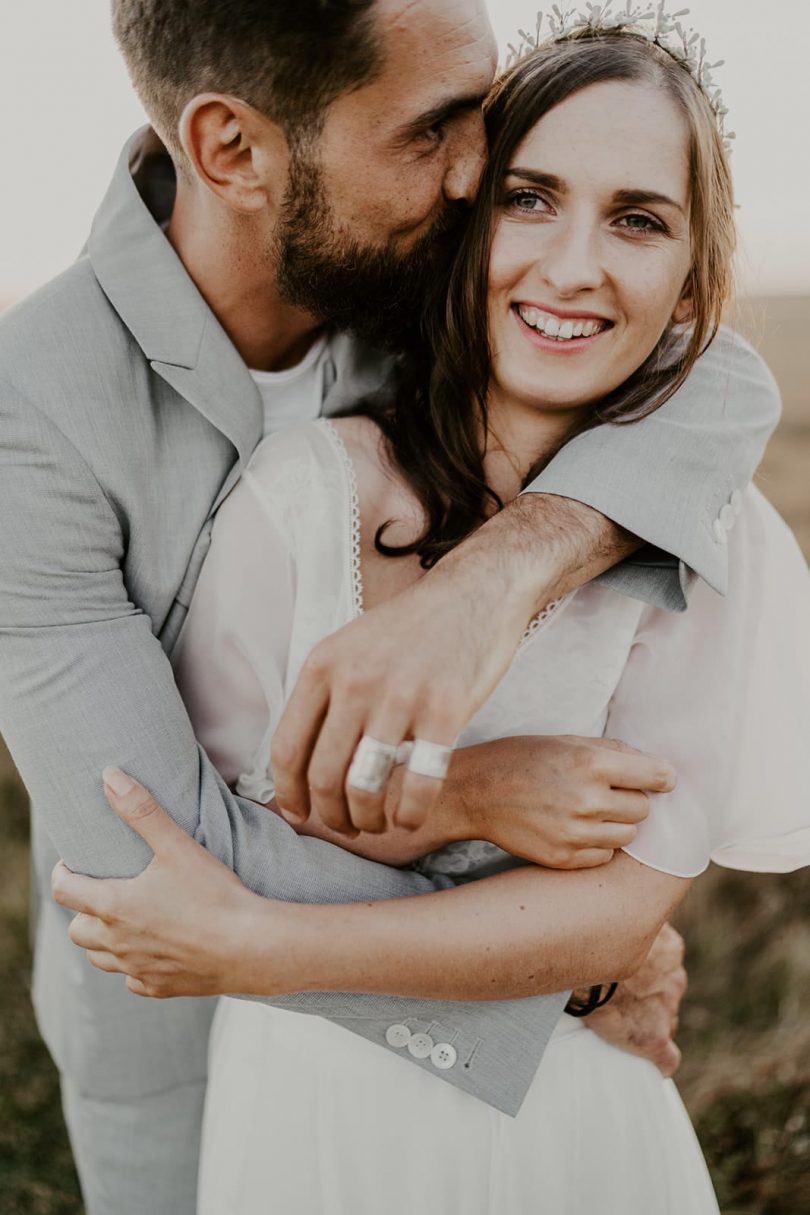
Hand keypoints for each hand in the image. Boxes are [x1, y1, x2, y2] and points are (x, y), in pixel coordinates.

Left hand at [51, 768, 274, 997]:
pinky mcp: (159, 988)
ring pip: (99, 958)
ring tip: (125, 919)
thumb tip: (110, 776)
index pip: (63, 890)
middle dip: (83, 910)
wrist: (250, 946)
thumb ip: (141, 810)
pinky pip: (132, 979)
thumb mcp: (177, 845)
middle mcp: (117, 943)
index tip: (75, 863)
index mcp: (113, 906)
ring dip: (103, 940)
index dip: (63, 873)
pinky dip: (134, 965)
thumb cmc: (213, 894)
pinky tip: (155, 949)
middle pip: (76, 930)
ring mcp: (137, 969)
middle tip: (105, 890)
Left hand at [271, 494, 637, 838]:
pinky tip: (411, 818)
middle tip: (346, 826)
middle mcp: (354, 681)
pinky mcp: (445, 710)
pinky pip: (418, 782)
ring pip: (364, 786)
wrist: (476, 592)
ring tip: (376, 824)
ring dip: (366, 819)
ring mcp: (399, 696)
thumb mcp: (352, 646)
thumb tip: (296, 759)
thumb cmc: (413, 628)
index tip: (299, 814)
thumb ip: (325, 695)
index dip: (288, 793)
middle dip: (331, 815)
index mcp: (322, 665)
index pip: (286, 748)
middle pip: (323, 775)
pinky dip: (410, 814)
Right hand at [444, 735, 674, 869]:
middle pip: (643, 809)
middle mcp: (587, 799)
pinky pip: (603, 855)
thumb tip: (657, 767)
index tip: (659, 779)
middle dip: (630, 800)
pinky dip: (596, 844)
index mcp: (591, 763)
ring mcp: (574, 832)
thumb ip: (613, 752)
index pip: (658, 776)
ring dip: (616, 824)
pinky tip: (573, 828)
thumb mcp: (566, 741)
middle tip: (604, 792)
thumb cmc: (521, 758)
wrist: (474, 791)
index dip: (662, 778)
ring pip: (627, 836)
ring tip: (588, 811)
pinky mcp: (563, 858)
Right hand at [581, 923, 686, 1075]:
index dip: (644, 972)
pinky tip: (651, 1064)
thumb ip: (615, 915)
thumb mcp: (611, 911)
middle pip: (665, 992)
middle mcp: (674, 977)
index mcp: (668, 947)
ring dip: (646, 1020)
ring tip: (617, 1022)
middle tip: (615, 996)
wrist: (587, 951)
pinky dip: (660, 1061)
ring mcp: (666, 1008)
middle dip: (648, 995)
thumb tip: (596, 888)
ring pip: (665, 1019)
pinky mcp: (654, 1037)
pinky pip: (667, 1058)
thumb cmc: (591, 926)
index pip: (663, 965)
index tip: (624, 975)